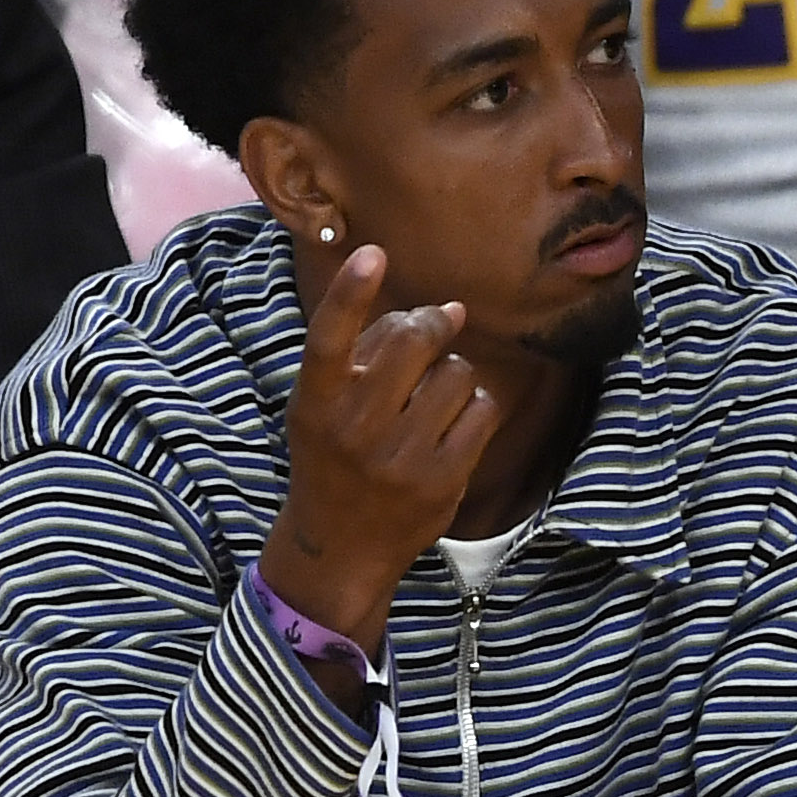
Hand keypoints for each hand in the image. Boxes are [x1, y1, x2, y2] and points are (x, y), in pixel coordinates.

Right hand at [257, 246, 496, 662]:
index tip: (373, 252)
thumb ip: (371, 355)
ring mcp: (399, 456)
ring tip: (437, 391)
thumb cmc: (336, 457)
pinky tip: (458, 419)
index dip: (351, 293)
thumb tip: (448, 309)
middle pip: (413, 343)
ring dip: (456, 370)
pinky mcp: (443, 478)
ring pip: (456, 374)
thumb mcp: (328, 408)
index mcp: (315, 403)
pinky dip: (478, 405)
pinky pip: (481, 411)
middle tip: (441, 320)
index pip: (330, 339)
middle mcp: (354, 427)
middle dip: (435, 323)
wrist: (342, 544)